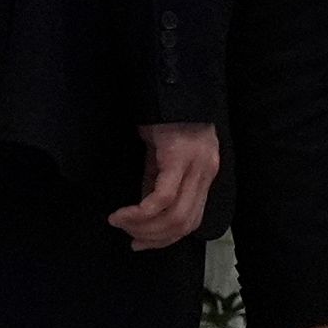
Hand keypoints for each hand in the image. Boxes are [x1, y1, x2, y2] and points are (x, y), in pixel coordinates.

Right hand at [109, 122, 218, 250]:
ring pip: (174, 215)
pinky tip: (122, 214)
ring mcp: (195, 166)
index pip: (193, 220)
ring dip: (144, 228)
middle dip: (155, 238)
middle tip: (130, 239)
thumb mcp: (163, 156)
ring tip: (121, 224)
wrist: (169, 84)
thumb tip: (145, 213)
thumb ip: (159, 182)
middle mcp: (206, 173)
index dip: (167, 239)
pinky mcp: (178, 157)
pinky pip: (161, 198)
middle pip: (185, 223)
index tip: (141, 243)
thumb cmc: (165, 118)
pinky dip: (140, 213)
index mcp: (205, 174)